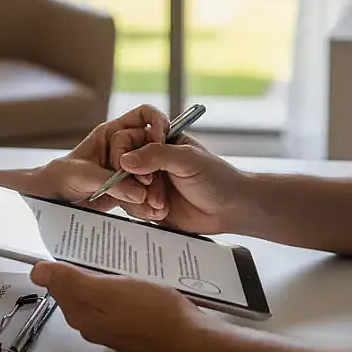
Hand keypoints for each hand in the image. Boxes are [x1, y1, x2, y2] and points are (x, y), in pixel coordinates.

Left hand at [29, 261, 213, 351]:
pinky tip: (131, 276)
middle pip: (76, 290)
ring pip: (98, 294)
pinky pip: (116, 299)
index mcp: (81, 314)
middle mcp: (93, 324)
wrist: (189, 337)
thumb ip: (71, 281)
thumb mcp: (107, 290)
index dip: (61, 263)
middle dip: (80, 269)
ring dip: (101, 275)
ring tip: (114, 258)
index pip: (58, 285)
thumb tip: (38, 272)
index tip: (71, 245)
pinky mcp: (132, 323)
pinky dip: (118, 285)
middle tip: (93, 248)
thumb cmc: (152, 313)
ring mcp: (113, 326)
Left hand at [36, 105, 171, 214]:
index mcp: (112, 132)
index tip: (160, 140)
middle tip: (150, 183)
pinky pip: (144, 194)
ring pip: (151, 173)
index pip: (144, 116)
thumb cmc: (59, 177)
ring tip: (155, 206)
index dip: (157, 122)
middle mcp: (124, 148)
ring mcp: (128, 170)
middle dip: (154, 166)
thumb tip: (140, 193)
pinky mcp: (128, 190)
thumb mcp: (82, 176)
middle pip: (152, 148)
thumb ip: (112, 183)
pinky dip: (147, 204)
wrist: (49, 201)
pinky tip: (150, 213)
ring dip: (155, 189)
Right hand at [108, 129, 251, 234]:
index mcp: (159, 140)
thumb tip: (125, 160)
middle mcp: (150, 160)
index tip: (134, 169)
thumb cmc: (217, 177)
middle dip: (133, 181)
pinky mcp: (148, 203)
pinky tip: (162, 212)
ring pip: (124, 188)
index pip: (126, 139)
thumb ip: (157, 155)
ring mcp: (148, 182)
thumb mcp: (188, 160)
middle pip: (120, 166)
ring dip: (139, 198)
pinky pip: (131, 206)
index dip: (125, 155)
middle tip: (149, 189)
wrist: (231, 209)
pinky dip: (143, 211)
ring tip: (161, 204)